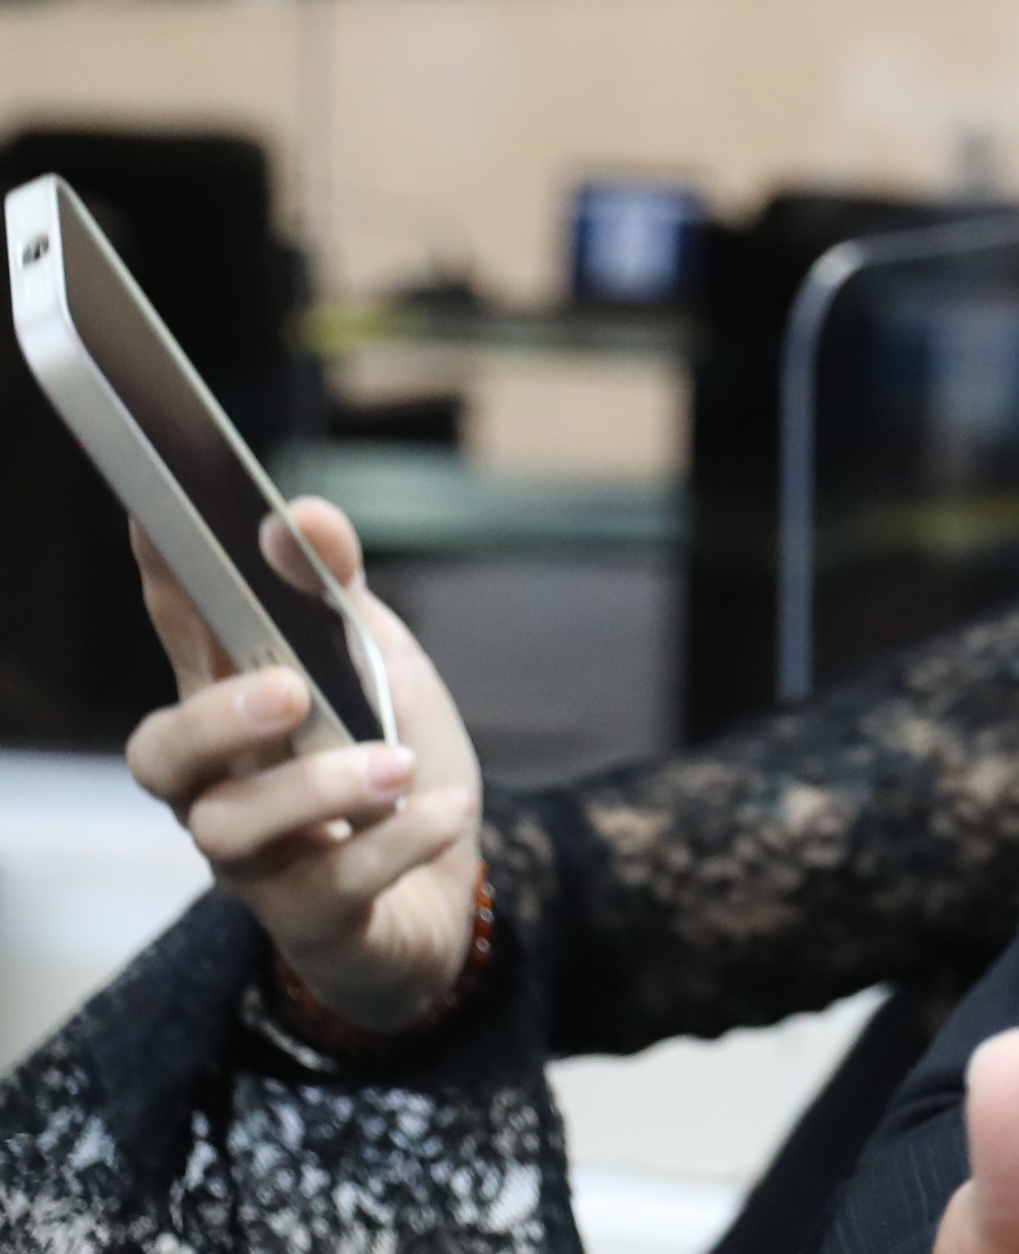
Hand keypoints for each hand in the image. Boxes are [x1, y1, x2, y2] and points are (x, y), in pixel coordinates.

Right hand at [122, 496, 483, 1035]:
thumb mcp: (381, 666)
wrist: (448, 891)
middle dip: (215, 716)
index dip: (164, 586)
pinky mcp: (312, 918)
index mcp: (234, 711)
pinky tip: (446, 809)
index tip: (156, 521)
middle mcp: (222, 786)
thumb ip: (338, 595)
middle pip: (161, 756)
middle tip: (288, 691)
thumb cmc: (390, 766)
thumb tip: (303, 515)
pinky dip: (396, 842)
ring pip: (231, 831)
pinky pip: (333, 888)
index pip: (183, 643)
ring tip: (394, 766)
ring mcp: (257, 860)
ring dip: (316, 788)